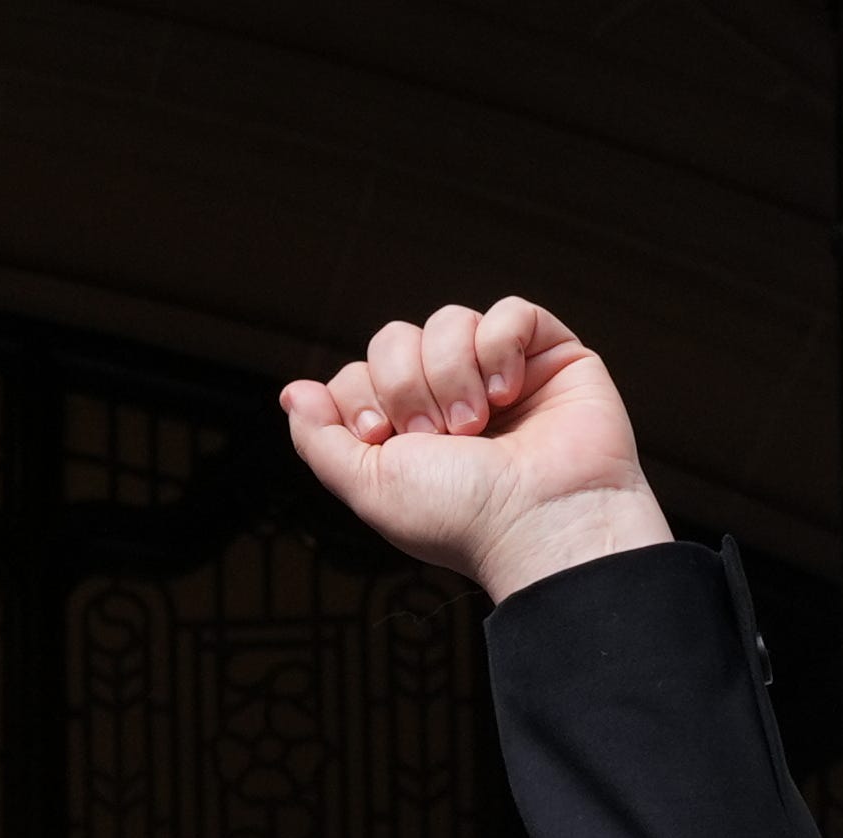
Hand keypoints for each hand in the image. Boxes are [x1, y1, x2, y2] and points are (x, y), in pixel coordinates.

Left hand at [278, 300, 672, 603]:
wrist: (539, 520)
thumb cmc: (460, 516)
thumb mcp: (368, 486)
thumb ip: (321, 439)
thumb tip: (292, 392)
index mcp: (406, 430)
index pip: (360, 373)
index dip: (362, 396)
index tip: (386, 438)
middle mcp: (449, 397)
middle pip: (395, 338)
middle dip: (405, 384)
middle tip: (437, 434)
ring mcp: (499, 373)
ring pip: (448, 321)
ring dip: (451, 373)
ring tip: (476, 423)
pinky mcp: (550, 354)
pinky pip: (509, 311)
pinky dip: (500, 346)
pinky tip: (510, 391)